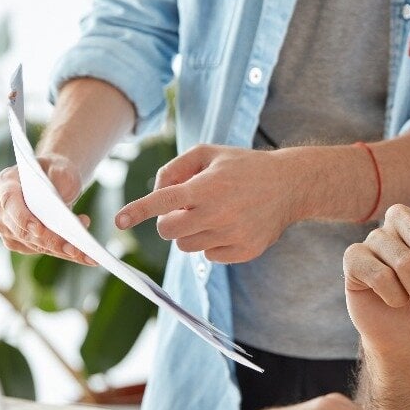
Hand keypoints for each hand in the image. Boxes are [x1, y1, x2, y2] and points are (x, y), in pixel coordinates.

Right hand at [0, 155, 94, 264]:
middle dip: (50, 241)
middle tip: (75, 248)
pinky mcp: (16, 240)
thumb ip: (58, 177)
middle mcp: (0, 207)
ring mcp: (5, 226)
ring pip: (32, 244)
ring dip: (59, 250)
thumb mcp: (60, 167)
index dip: (23, 218)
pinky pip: (38, 249)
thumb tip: (59, 204)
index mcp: (6, 182)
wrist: (54, 178)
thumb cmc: (56, 171)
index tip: (40, 229)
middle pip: (22, 230)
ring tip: (84, 252)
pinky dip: (59, 251)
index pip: (10, 202)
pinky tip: (81, 252)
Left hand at [113, 144, 327, 262]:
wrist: (290, 185)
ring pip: (187, 246)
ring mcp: (233, 234)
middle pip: (169, 232)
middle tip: (185, 211)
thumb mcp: (209, 153)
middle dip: (169, 222)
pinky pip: (210, 256)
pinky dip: (212, 243)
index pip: (164, 201)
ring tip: (213, 214)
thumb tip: (155, 194)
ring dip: (191, 232)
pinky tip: (230, 225)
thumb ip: (175, 168)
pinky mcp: (244, 251)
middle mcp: (219, 212)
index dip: (139, 210)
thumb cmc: (243, 166)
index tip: (119, 220)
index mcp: (208, 186)